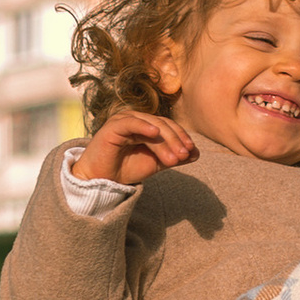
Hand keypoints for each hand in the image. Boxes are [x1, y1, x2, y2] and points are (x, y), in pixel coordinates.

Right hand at [72, 109, 197, 185]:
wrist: (102, 180)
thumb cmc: (126, 169)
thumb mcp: (155, 163)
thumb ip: (174, 157)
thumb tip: (196, 153)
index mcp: (146, 125)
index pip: (168, 126)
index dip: (181, 136)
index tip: (191, 151)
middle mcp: (136, 119)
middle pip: (162, 125)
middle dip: (175, 141)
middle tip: (183, 156)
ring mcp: (124, 120)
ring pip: (151, 126)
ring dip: (164, 141)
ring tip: (173, 158)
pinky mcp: (113, 126)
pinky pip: (131, 122)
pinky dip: (143, 126)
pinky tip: (154, 134)